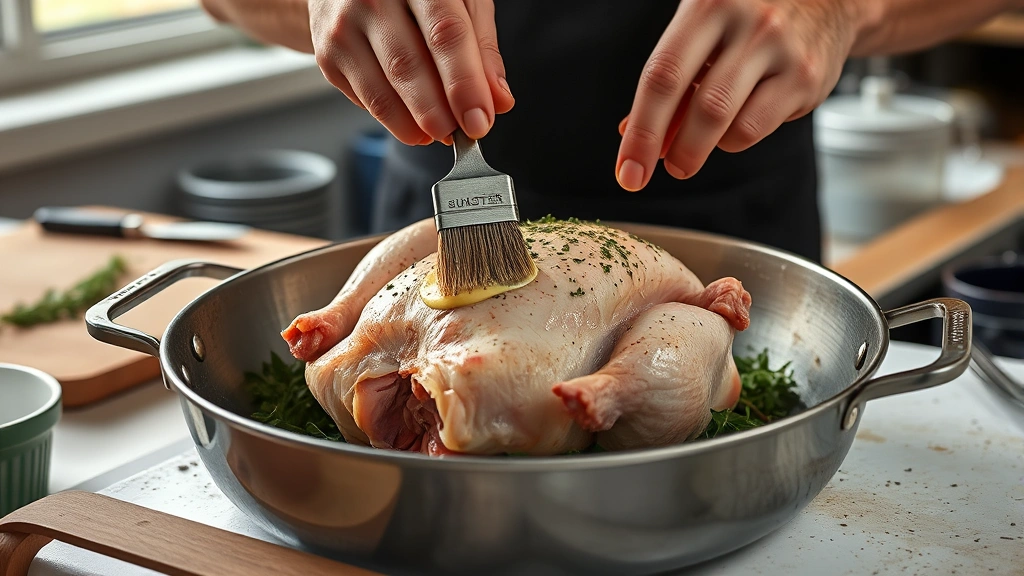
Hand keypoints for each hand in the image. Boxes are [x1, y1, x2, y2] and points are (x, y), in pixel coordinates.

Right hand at [308, 0, 514, 144]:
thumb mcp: (461, 2)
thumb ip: (482, 49)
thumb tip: (498, 100)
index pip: (445, 34)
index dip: (464, 84)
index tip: (479, 120)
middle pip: (408, 66)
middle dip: (438, 112)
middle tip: (460, 135)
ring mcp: (343, 27)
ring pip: (381, 92)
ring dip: (415, 124)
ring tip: (439, 133)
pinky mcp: (328, 56)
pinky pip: (365, 100)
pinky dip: (394, 120)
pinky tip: (413, 121)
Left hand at [615, 0, 869, 190]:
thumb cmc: (746, 16)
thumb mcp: (700, 30)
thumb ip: (671, 77)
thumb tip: (630, 133)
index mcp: (708, 4)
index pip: (662, 76)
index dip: (641, 131)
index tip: (628, 170)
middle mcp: (748, 21)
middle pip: (700, 105)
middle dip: (672, 151)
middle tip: (656, 172)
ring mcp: (781, 49)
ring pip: (728, 122)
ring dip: (700, 148)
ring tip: (694, 145)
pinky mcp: (807, 77)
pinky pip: (756, 128)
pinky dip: (733, 139)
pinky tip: (733, 123)